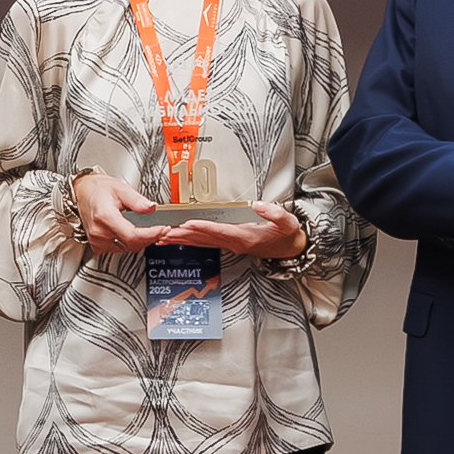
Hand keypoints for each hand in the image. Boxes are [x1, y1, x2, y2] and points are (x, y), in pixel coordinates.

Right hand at [71, 171, 162, 257]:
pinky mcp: (98, 245)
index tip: (163, 229)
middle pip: (131, 244)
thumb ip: (137, 200)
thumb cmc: (96, 189)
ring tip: (149, 230)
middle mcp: (99, 232)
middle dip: (149, 237)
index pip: (132, 235)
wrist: (80, 193)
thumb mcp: (120, 188)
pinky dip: (130, 243)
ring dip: (141, 241)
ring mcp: (97, 241)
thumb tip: (151, 207)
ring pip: (127, 248)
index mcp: (104, 217)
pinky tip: (135, 234)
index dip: (151, 234)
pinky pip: (119, 248)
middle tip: (161, 229)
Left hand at [151, 196, 306, 262]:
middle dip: (183, 235)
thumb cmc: (286, 235)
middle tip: (164, 232)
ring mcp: (230, 245)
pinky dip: (190, 241)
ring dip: (182, 240)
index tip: (188, 223)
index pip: (219, 231)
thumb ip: (273, 213)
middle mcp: (234, 243)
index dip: (203, 226)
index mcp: (244, 237)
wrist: (290, 249)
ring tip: (163, 237)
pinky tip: (179, 240)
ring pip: (201, 242)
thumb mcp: (286, 222)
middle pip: (204, 238)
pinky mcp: (229, 244)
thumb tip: (258, 204)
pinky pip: (205, 243)